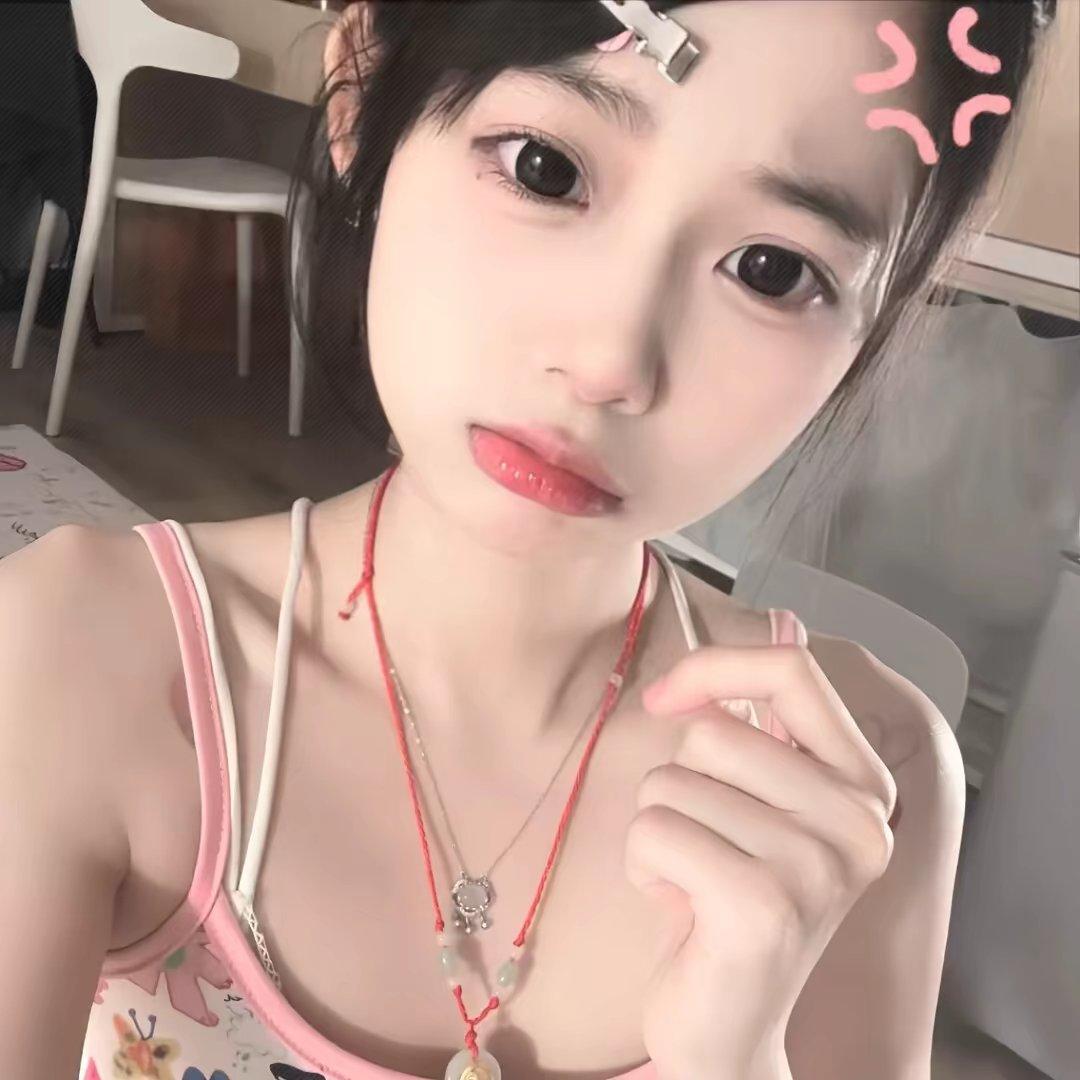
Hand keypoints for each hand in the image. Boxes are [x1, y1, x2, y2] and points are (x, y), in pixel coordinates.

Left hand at [625, 643, 896, 1078]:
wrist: (729, 1027)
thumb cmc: (727, 901)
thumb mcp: (756, 808)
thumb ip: (748, 737)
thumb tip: (688, 683)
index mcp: (863, 784)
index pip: (791, 671)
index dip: (714, 667)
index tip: (664, 698)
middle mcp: (858, 821)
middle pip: (712, 733)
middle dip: (679, 783)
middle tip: (705, 844)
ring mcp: (817, 866)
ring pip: (673, 782)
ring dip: (657, 828)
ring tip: (694, 878)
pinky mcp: (763, 906)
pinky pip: (654, 830)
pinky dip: (642, 863)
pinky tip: (678, 905)